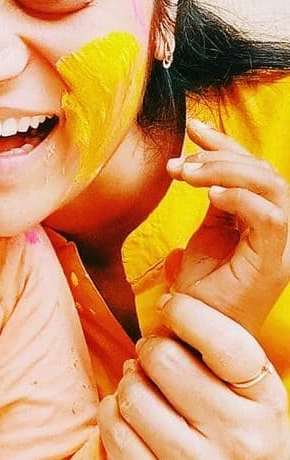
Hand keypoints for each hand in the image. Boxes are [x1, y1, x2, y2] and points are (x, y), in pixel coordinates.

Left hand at [99, 293, 289, 459]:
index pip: (224, 340)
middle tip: (156, 362)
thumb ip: (217, 345)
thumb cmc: (239, 436)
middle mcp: (242, 441)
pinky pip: (114, 433)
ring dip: (129, 387)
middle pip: (162, 358)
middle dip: (150, 352)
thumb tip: (171, 267)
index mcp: (265, 403)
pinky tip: (132, 423)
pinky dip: (113, 418)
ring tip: (147, 396)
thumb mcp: (248, 391)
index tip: (172, 307)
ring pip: (132, 394)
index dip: (187, 311)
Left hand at [165, 118, 289, 335]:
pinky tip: (210, 195)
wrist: (195, 333)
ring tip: (188, 175)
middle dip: (220, 156)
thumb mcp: (204, 233)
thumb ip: (210, 200)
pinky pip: (270, 219)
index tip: (193, 127)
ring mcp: (279, 248)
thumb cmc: (200, 290)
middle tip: (180, 163)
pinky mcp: (272, 265)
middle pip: (266, 173)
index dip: (227, 144)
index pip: (254, 170)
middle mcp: (277, 231)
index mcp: (262, 220)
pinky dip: (241, 199)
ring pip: (273, 188)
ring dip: (226, 172)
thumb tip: (192, 161)